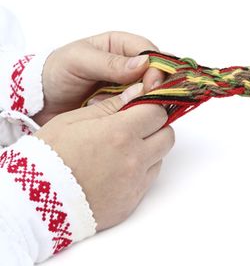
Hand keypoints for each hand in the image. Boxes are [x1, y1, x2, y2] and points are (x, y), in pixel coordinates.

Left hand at [32, 31, 165, 125]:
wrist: (41, 99)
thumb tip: (144, 63)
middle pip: (154, 73)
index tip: (152, 84)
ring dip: (141, 101)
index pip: (150, 52)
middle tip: (145, 100)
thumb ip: (109, 62)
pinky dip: (131, 113)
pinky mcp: (120, 104)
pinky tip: (119, 116)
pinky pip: (135, 108)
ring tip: (124, 108)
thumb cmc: (57, 72)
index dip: (156, 67)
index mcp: (119, 45)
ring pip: (147, 92)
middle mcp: (127, 65)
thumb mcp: (79, 60)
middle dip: (153, 87)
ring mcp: (125, 86)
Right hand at [33, 82, 174, 230]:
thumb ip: (110, 105)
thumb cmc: (50, 155)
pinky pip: (148, 180)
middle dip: (156, 127)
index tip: (143, 107)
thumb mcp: (74, 119)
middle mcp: (134, 158)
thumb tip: (137, 92)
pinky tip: (118, 169)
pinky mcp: (131, 202)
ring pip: (160, 158)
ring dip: (150, 149)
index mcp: (120, 132)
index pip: (158, 112)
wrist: (35, 201)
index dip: (152, 107)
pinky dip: (140, 171)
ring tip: (124, 149)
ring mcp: (134, 183)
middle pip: (167, 135)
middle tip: (136, 126)